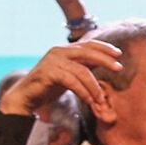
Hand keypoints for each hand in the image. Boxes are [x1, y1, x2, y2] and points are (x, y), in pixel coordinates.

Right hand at [0, 40, 116, 117]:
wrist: (26, 96)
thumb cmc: (49, 86)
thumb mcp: (71, 74)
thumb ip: (84, 66)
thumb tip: (104, 61)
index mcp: (64, 50)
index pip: (88, 44)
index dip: (104, 47)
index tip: (119, 54)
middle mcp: (58, 51)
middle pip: (87, 52)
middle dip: (105, 60)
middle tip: (119, 68)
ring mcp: (52, 61)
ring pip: (82, 70)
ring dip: (94, 86)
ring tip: (101, 98)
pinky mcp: (48, 73)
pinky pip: (72, 81)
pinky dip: (83, 92)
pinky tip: (89, 100)